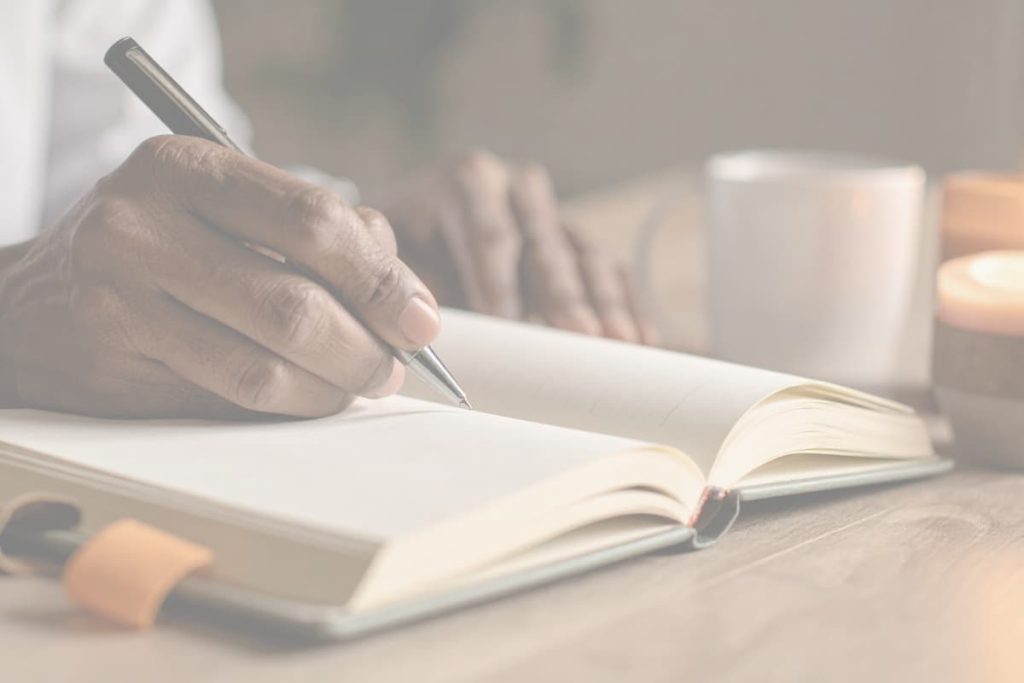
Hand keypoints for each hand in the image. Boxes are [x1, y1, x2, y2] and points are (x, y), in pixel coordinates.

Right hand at [0, 136, 440, 418]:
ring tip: (360, 383)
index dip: (382, 278)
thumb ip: (312, 231)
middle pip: (295, 304)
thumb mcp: (221, 205)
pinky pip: (230, 403)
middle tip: (394, 366)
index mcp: (182, 167)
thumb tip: (403, 291)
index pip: (312, 220)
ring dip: (333, 387)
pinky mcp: (114, 369)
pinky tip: (310, 397)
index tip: (422, 318)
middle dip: (366, 347)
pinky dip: (289, 406)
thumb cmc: (156, 246)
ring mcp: (120, 301)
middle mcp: (141, 227)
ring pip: (265, 367)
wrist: (31, 304)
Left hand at [377, 149, 657, 343]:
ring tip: (621, 342)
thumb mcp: (394, 255)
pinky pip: (609, 269)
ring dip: (606, 301)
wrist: (417, 228)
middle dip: (563, 294)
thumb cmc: (404, 248)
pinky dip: (626, 304)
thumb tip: (422, 328)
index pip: (488, 234)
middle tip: (581, 335)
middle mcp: (516, 187)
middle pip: (544, 242)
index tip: (507, 329)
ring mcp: (551, 213)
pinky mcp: (575, 240)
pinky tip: (642, 337)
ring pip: (585, 254)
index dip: (499, 284)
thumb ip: (406, 283)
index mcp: (466, 181)